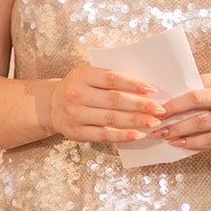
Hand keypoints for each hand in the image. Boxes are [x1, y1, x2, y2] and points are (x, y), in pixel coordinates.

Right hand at [49, 63, 167, 142]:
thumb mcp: (88, 75)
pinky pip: (104, 135)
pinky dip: (123, 136)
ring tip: (153, 122)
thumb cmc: (78, 87)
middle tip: (159, 109)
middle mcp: (76, 94)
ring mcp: (76, 115)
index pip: (112, 78)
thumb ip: (110, 79)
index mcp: (82, 75)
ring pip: (111, 119)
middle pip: (114, 100)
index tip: (152, 90)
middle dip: (140, 105)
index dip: (133, 84)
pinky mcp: (77, 132)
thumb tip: (144, 88)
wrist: (51, 105)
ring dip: (136, 121)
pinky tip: (138, 135)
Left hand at [154, 72, 210, 158]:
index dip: (174, 92)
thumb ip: (206, 93)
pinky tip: (178, 143)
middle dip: (171, 109)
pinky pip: (209, 139)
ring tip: (162, 133)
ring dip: (177, 128)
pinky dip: (191, 142)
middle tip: (154, 117)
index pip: (196, 82)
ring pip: (200, 122)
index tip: (157, 101)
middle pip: (195, 99)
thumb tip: (169, 98)